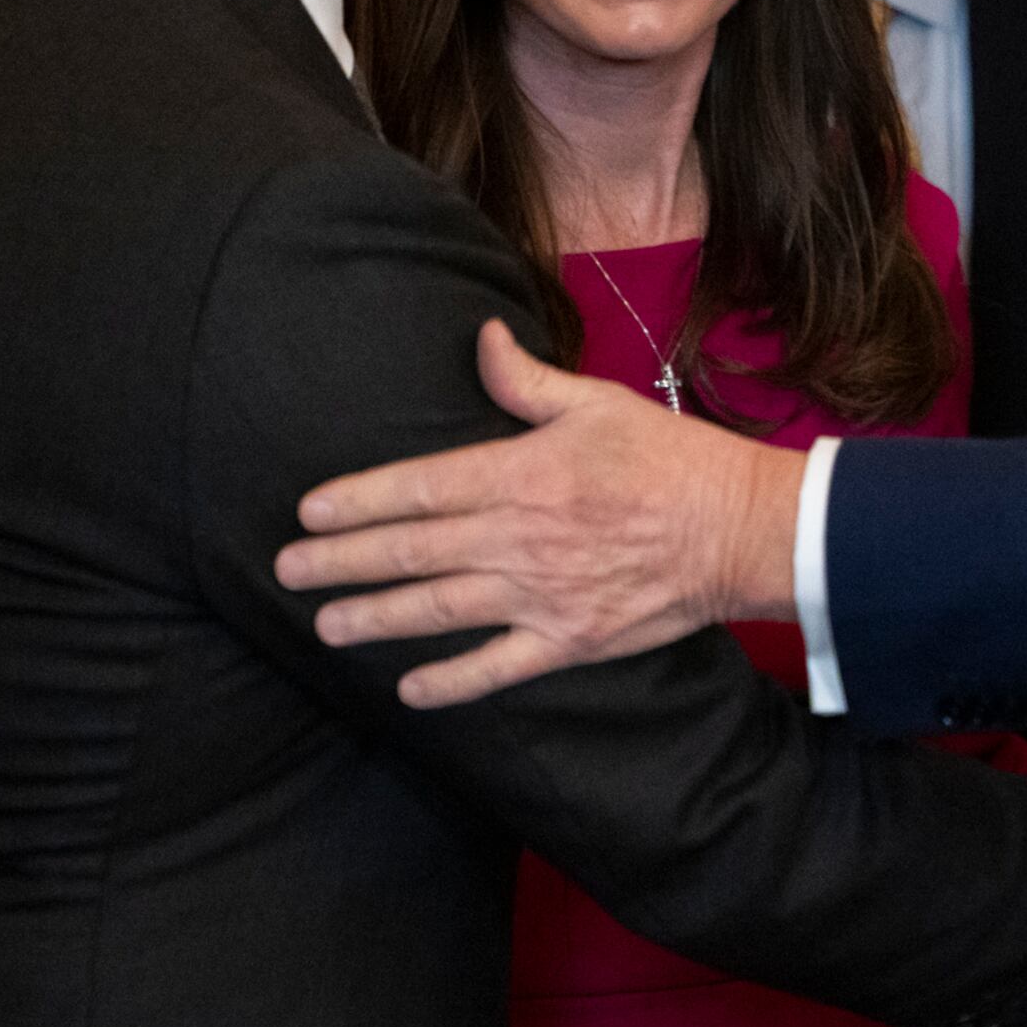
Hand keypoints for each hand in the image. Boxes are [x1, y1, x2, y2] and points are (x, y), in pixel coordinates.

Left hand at [276, 319, 806, 705]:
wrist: (740, 529)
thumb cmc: (670, 459)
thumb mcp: (596, 402)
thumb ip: (526, 379)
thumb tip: (481, 337)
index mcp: (522, 473)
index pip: (420, 487)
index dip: (357, 500)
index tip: (308, 513)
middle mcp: (521, 536)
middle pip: (413, 551)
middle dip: (341, 563)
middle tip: (286, 573)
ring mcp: (542, 594)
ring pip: (438, 609)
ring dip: (376, 618)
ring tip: (326, 625)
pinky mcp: (569, 640)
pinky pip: (495, 668)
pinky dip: (449, 682)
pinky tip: (408, 689)